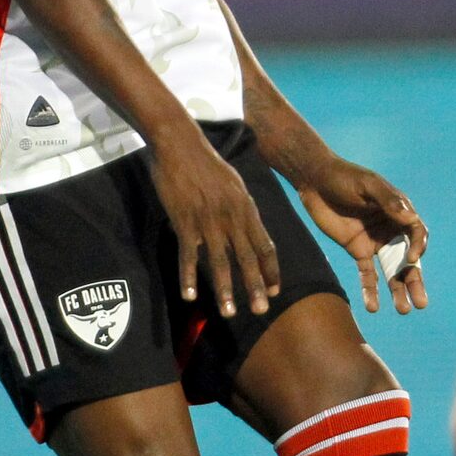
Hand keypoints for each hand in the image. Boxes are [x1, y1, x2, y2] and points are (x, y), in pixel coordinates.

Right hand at [148, 125, 280, 318]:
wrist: (180, 143)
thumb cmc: (206, 162)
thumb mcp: (234, 183)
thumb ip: (241, 209)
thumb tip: (248, 230)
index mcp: (246, 208)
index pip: (265, 245)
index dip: (271, 270)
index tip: (274, 290)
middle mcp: (232, 217)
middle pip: (248, 258)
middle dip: (255, 287)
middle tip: (261, 311)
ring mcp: (208, 221)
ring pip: (221, 262)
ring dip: (226, 290)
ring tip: (230, 313)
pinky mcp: (185, 221)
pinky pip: (189, 255)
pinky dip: (189, 277)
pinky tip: (190, 295)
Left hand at [298, 161, 429, 314]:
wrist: (314, 180)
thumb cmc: (344, 177)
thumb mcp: (367, 185)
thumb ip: (388, 201)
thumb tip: (411, 218)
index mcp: (399, 212)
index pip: (416, 233)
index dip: (418, 247)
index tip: (412, 259)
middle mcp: (391, 230)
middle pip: (408, 259)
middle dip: (415, 281)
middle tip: (421, 303)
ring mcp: (375, 242)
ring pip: (391, 272)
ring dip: (397, 291)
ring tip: (403, 310)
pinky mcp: (357, 251)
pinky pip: (367, 275)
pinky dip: (370, 291)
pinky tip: (373, 307)